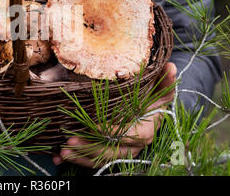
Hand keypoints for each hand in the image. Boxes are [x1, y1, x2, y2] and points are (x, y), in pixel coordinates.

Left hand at [53, 62, 176, 167]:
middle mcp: (132, 147)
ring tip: (62, 151)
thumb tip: (170, 67)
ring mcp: (121, 153)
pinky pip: (93, 161)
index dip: (111, 132)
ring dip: (80, 156)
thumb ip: (165, 81)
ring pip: (100, 159)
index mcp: (144, 132)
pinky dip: (77, 160)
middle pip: (110, 151)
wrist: (152, 116)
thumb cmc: (153, 102)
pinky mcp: (110, 155)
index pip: (128, 135)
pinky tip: (59, 158)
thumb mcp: (160, 91)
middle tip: (70, 140)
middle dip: (89, 147)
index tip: (92, 125)